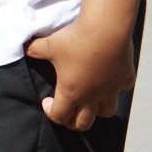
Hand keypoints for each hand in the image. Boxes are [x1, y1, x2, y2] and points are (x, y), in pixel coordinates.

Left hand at [24, 17, 135, 131]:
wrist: (106, 28)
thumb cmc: (75, 39)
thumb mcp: (49, 44)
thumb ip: (35, 50)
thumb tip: (25, 48)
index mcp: (71, 92)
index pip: (59, 116)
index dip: (50, 112)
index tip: (47, 101)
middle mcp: (92, 96)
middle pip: (83, 124)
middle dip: (73, 122)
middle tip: (68, 110)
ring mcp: (111, 89)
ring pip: (107, 112)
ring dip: (98, 110)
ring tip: (91, 100)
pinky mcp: (126, 78)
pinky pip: (123, 89)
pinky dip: (117, 88)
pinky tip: (111, 79)